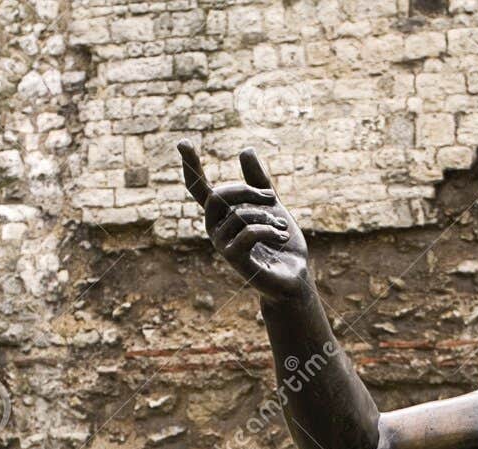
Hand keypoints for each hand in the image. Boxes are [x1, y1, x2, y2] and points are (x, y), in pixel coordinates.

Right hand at [178, 142, 308, 300]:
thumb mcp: (271, 206)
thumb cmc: (280, 243)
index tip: (183, 142)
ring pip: (239, 215)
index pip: (199, 189)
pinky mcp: (234, 261)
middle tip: (271, 197)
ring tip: (282, 228)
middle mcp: (215, 230)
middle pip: (218, 195)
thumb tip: (245, 149)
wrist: (294, 276)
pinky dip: (269, 231)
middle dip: (247, 191)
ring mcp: (222, 246)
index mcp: (221, 215)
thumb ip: (258, 181)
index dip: (191, 167)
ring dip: (267, 217)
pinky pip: (247, 233)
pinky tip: (281, 237)